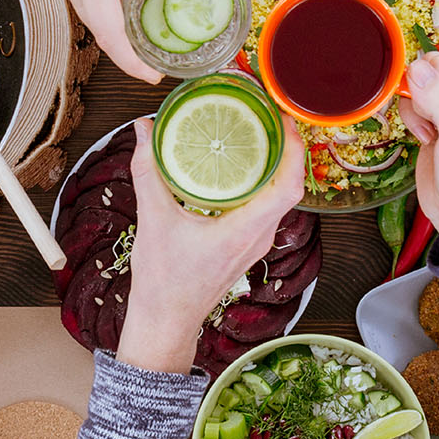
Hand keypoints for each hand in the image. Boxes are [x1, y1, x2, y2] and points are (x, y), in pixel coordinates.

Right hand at [8, 0, 206, 82]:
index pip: (110, 34)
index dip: (132, 60)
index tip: (156, 75)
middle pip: (97, 28)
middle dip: (126, 50)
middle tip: (160, 60)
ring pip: (88, 11)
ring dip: (114, 28)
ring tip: (148, 37)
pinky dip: (104, 5)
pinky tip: (129, 1)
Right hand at [113, 115, 305, 372]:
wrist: (165, 322)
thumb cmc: (163, 282)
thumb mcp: (152, 219)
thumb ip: (148, 170)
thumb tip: (143, 129)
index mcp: (244, 230)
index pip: (288, 185)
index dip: (294, 149)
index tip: (284, 119)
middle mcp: (258, 237)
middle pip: (289, 186)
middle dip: (286, 148)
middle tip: (269, 116)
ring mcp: (256, 243)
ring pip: (279, 198)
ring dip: (275, 166)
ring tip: (259, 134)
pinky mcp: (247, 246)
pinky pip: (265, 208)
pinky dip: (261, 183)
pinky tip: (241, 169)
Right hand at [398, 52, 438, 256]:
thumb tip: (416, 67)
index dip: (429, 82)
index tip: (429, 109)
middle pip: (428, 72)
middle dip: (420, 97)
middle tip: (432, 124)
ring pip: (416, 88)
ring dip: (415, 111)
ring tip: (431, 135)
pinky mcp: (435, 121)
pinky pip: (412, 105)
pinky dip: (412, 121)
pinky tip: (426, 140)